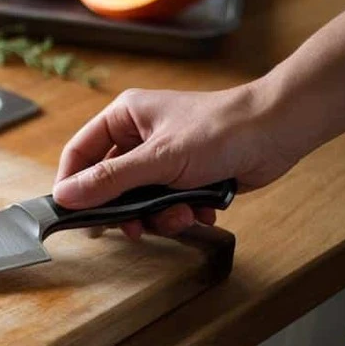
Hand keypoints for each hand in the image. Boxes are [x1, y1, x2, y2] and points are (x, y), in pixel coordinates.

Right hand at [53, 84, 298, 239]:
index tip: (72, 213)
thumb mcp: (158, 159)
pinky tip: (200, 210)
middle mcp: (140, 135)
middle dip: (128, 209)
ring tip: (182, 215)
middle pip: (110, 182)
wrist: (278, 132)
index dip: (73, 183)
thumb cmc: (220, 130)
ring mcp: (163, 157)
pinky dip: (181, 212)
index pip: (80, 152)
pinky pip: (166, 203)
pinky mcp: (185, 175)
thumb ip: (110, 181)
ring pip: (140, 198)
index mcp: (124, 117)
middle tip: (135, 228)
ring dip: (160, 214)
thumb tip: (66, 196)